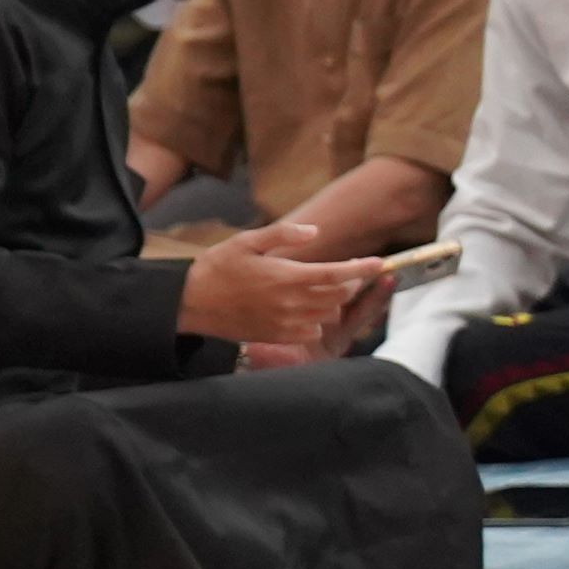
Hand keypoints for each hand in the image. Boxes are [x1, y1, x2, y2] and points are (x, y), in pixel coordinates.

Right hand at [178, 218, 386, 350]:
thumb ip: (283, 235)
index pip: (336, 274)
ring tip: (323, 288)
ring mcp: (283, 322)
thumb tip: (315, 232)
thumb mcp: (246, 241)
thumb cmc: (216, 268)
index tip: (379, 262)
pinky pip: (310, 331)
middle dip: (348, 282)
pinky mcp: (275, 336)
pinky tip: (305, 308)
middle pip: (338, 295)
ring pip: (327, 315)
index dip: (362, 268)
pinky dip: (316, 320)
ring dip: (333, 301)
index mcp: (285, 276)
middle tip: (344, 271)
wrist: (189, 303)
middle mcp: (289, 302)